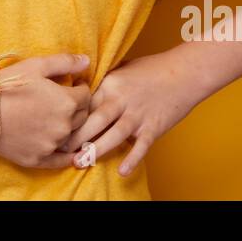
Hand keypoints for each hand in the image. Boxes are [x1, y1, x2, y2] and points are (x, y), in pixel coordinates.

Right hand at [0, 52, 92, 169]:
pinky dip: (67, 157)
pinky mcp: (38, 159)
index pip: (87, 96)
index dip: (81, 88)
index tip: (73, 85)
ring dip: (69, 128)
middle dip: (77, 108)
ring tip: (58, 119)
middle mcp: (64, 126)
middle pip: (82, 117)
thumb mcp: (36, 65)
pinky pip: (60, 161)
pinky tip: (71, 154)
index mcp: (67, 102)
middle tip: (65, 101)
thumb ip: (65, 62)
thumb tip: (87, 61)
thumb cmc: (7, 84)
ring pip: (71, 137)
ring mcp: (51, 145)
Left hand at [61, 50, 205, 176]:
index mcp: (111, 84)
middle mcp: (122, 99)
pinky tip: (122, 171)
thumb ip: (105, 84)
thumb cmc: (153, 69)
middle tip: (60, 150)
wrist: (185, 72)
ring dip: (95, 150)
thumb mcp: (123, 70)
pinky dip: (132, 158)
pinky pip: (141, 145)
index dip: (70, 117)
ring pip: (113, 134)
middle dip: (75, 137)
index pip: (85, 103)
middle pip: (94, 120)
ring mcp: (138, 114)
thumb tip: (83, 92)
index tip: (56, 128)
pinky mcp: (154, 126)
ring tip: (80, 162)